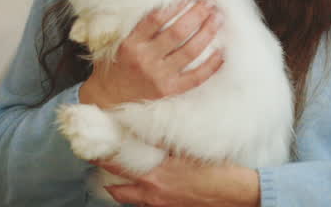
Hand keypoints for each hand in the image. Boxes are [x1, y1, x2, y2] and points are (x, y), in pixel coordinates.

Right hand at [79, 0, 224, 108]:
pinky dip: (210, 66)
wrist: (109, 93)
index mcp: (132, 43)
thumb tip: (170, 2)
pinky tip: (221, 53)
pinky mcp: (169, 90)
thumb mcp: (122, 39)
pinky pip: (195, 78)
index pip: (156, 19)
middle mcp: (145, 59)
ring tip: (218, 19)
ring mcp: (159, 76)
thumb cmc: (118, 61)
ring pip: (189, 52)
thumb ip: (141, 25)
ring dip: (207, 33)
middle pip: (177, 33)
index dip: (175, 5)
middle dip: (197, 15)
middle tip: (210, 3)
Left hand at [97, 153, 259, 206]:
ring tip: (124, 179)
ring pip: (134, 201)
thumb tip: (150, 131)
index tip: (92, 148)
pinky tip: (153, 189)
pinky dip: (146, 198)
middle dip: (109, 182)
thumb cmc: (218, 172)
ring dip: (127, 191)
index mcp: (155, 177)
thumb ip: (166, 143)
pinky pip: (150, 206)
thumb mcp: (190, 151)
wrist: (238, 196)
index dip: (102, 157)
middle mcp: (154, 195)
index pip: (118, 165)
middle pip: (118, 193)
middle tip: (104, 168)